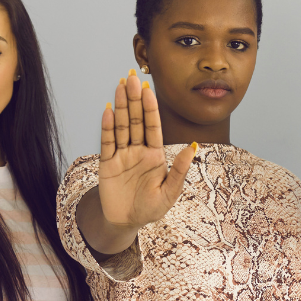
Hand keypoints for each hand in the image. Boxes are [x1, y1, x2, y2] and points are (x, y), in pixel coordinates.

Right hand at [95, 70, 194, 232]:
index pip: (153, 126)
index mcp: (155, 155)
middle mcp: (138, 150)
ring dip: (120, 107)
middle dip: (134, 100)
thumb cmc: (150, 208)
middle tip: (132, 78)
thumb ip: (179, 169)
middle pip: (136, 121)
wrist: (126, 222)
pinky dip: (107, 127)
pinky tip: (107, 111)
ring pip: (121, 127)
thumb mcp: (169, 192)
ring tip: (119, 86)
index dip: (150, 108)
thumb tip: (193, 145)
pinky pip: (107, 142)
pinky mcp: (107, 163)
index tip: (149, 90)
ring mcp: (122, 155)